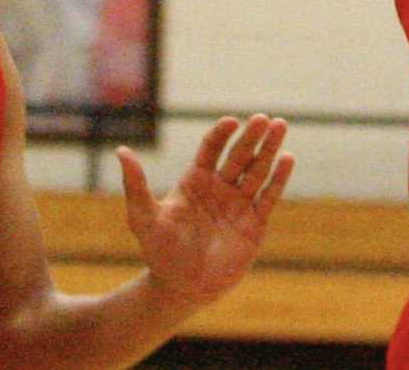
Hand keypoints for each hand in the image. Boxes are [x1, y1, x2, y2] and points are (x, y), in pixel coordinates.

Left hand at [121, 114, 294, 309]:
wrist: (181, 289)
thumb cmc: (160, 253)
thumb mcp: (144, 218)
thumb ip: (136, 185)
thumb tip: (121, 151)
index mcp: (196, 181)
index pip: (211, 148)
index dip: (221, 134)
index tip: (231, 122)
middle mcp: (221, 187)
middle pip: (239, 154)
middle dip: (251, 136)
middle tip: (263, 118)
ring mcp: (240, 203)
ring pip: (258, 169)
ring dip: (270, 148)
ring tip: (280, 125)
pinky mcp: (255, 221)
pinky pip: (269, 195)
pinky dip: (279, 177)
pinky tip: (288, 158)